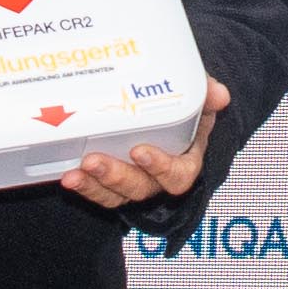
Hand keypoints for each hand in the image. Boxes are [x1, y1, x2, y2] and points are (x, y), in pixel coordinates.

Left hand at [61, 92, 224, 211]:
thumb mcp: (198, 100)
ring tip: (74, 173)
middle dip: (115, 175)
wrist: (165, 113)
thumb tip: (219, 93)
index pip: (178, 174)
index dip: (160, 167)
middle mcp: (157, 178)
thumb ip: (206, 95)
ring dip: (94, 185)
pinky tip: (67, 174)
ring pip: (115, 194)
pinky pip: (98, 192)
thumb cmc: (182, 110)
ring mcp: (133, 182)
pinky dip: (83, 186)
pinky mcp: (111, 183)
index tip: (140, 151)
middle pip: (139, 187)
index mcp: (184, 161)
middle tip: (93, 160)